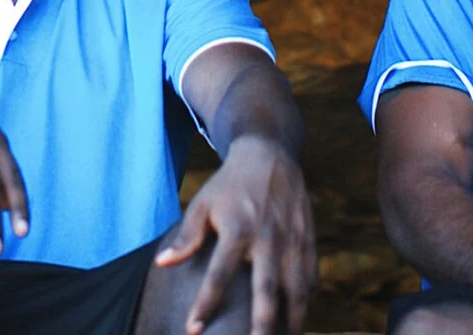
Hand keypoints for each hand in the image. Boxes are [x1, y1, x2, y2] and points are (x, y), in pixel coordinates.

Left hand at [154, 134, 315, 334]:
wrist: (270, 154)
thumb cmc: (229, 184)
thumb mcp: (203, 204)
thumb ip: (187, 236)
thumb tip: (162, 264)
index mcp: (238, 229)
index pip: (219, 274)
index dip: (206, 303)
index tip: (193, 329)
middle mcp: (268, 237)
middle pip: (267, 288)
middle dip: (262, 324)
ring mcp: (292, 239)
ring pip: (296, 288)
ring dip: (293, 320)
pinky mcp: (308, 239)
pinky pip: (311, 276)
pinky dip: (307, 301)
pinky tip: (299, 320)